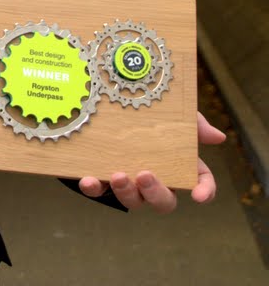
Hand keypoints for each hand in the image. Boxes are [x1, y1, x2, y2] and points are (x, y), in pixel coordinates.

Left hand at [78, 112, 225, 212]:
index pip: (199, 183)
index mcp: (177, 164)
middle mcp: (155, 179)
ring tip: (118, 175)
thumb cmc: (147, 113)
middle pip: (164, 201)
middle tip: (146, 175)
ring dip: (126, 192)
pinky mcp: (102, 177)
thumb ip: (193, 123)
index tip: (198, 195)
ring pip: (133, 200)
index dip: (204, 191)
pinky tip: (88, 181)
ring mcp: (128, 181)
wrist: (106, 105)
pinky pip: (99, 190)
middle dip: (156, 193)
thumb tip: (217, 137)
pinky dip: (94, 188)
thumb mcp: (171, 113)